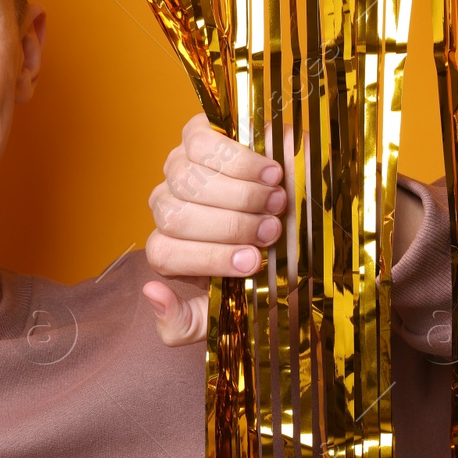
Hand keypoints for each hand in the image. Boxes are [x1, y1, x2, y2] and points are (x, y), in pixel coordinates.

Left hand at [143, 114, 289, 345]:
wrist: (305, 206)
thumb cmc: (270, 260)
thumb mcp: (231, 306)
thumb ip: (187, 322)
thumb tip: (152, 294)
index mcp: (170, 250)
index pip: (164, 254)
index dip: (208, 257)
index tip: (254, 261)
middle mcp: (167, 207)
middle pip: (175, 216)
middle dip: (229, 226)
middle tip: (271, 230)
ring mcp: (178, 168)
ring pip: (186, 180)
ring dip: (239, 194)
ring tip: (276, 202)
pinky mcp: (196, 135)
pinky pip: (200, 143)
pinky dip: (239, 159)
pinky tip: (269, 172)